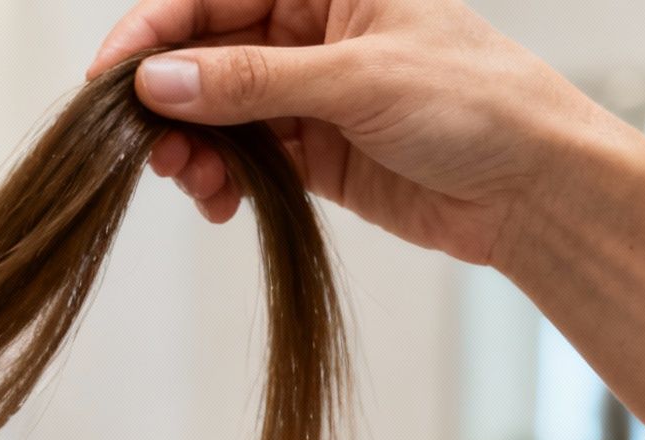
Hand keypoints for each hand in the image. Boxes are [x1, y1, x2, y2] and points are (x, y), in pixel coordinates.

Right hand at [87, 0, 618, 266]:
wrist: (534, 190)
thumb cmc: (478, 105)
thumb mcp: (358, 81)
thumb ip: (252, 82)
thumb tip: (159, 81)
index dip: (154, 32)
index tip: (110, 78)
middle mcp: (309, 32)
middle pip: (203, 55)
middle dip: (168, 102)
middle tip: (147, 148)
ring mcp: (306, 93)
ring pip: (214, 112)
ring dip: (189, 148)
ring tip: (191, 182)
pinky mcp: (309, 151)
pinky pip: (239, 157)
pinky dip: (218, 180)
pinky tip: (219, 202)